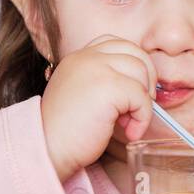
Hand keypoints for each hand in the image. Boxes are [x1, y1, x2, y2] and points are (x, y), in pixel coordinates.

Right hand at [39, 34, 157, 182]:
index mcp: (78, 57)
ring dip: (143, 101)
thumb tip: (139, 86)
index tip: (132, 92)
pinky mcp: (109, 87)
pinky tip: (130, 133)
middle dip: (145, 79)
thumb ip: (102, 82)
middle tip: (137, 107)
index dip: (133, 65)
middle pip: (135, 53)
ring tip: (128, 123)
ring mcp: (97, 69)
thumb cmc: (65, 132)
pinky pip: (141, 97)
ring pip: (141, 72)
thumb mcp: (81, 95)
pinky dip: (143, 118)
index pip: (117, 44)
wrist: (47, 149)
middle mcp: (87, 57)